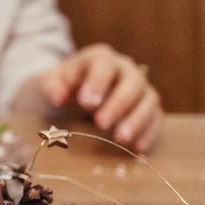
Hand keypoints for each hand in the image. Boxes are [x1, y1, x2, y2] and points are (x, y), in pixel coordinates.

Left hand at [38, 44, 163, 152]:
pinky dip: (149, 132)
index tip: (86, 102)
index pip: (104, 64)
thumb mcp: (49, 84)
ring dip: (137, 120)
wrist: (72, 95)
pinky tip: (137, 147)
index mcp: (100, 58)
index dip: (97, 82)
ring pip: (149, 99)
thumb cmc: (62, 87)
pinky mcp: (148, 108)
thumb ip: (51, 87)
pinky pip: (156, 118)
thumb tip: (59, 98)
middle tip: (101, 123)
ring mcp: (140, 88)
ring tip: (120, 138)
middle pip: (133, 82)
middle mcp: (126, 69)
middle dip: (119, 103)